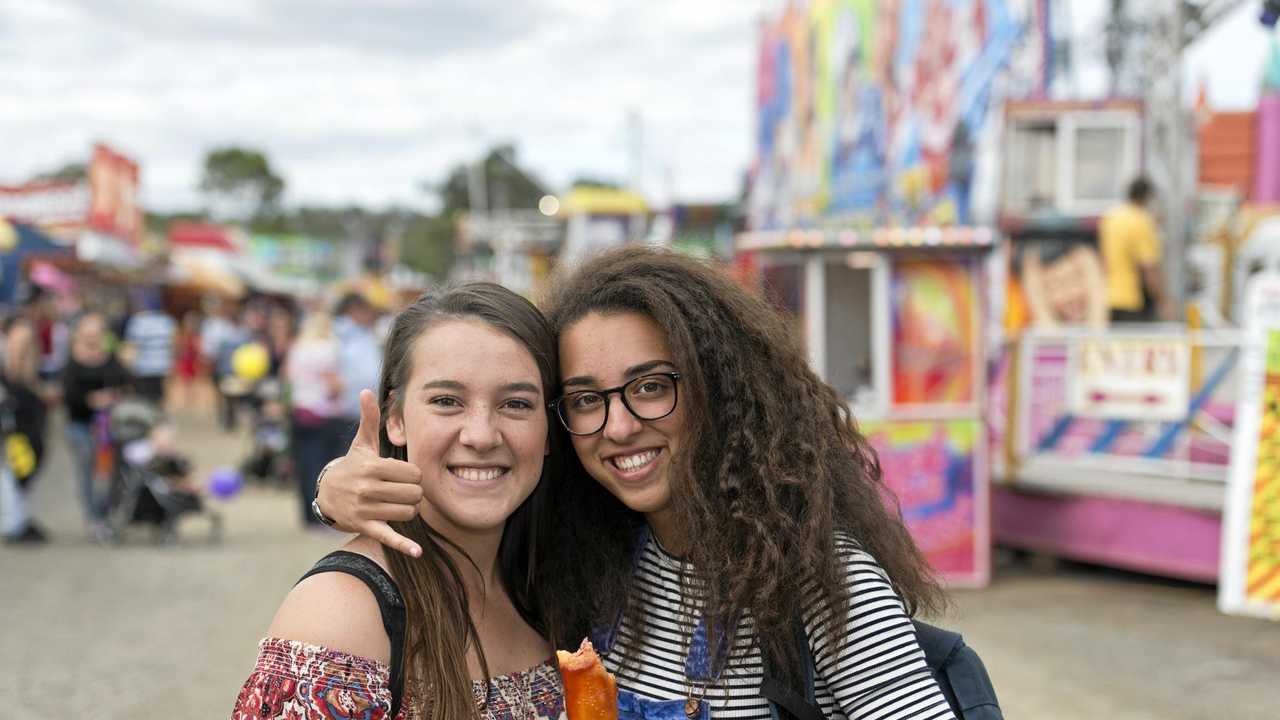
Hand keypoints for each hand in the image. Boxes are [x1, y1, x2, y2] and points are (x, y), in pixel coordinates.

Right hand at [316, 389, 424, 556]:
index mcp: (372, 466)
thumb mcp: (361, 444)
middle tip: (405, 491)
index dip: (414, 476)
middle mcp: (368, 488)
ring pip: (408, 512)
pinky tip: (418, 552)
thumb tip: (365, 391)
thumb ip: (369, 418)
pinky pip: (389, 537)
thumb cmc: (352, 466)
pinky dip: (403, 546)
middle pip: (414, 493)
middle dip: (414, 493)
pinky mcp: (365, 527)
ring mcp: (366, 509)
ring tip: (399, 504)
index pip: (413, 473)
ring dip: (409, 509)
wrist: (327, 494)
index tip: (405, 476)